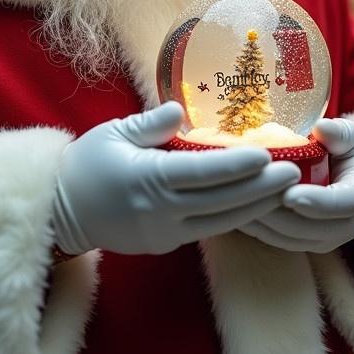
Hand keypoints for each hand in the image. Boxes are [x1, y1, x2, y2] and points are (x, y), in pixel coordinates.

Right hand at [52, 101, 300, 254]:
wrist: (60, 212)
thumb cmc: (86, 164)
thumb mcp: (113, 133)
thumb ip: (151, 124)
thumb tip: (180, 110)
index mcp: (147, 178)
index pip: (201, 172)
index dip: (236, 165)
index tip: (266, 155)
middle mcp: (160, 210)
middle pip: (220, 201)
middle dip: (260, 188)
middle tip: (294, 172)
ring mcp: (164, 232)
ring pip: (220, 221)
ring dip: (254, 206)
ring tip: (285, 190)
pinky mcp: (165, 243)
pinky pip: (207, 230)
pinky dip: (233, 217)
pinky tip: (255, 204)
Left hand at [238, 118, 353, 253]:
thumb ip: (341, 134)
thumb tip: (321, 127)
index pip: (339, 205)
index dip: (315, 202)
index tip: (289, 194)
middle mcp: (344, 227)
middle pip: (305, 226)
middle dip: (274, 210)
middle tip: (245, 188)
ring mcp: (322, 240)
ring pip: (286, 236)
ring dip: (259, 218)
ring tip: (233, 195)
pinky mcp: (303, 243)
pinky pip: (275, 239)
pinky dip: (254, 225)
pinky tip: (232, 205)